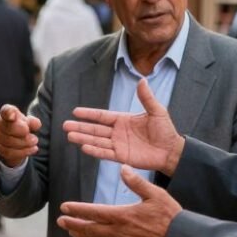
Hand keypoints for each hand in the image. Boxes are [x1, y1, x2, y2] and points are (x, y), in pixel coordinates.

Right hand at [0, 104, 41, 167]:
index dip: (8, 113)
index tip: (13, 116)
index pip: (5, 111)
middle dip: (21, 133)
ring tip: (34, 142)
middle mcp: (0, 123)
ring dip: (24, 143)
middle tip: (34, 136)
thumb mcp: (30, 122)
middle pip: (7, 128)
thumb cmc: (22, 126)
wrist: (16, 140)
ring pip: (8, 142)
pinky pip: (9, 152)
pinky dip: (23, 152)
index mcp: (7, 113)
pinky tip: (33, 149)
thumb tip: (36, 124)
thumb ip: (33, 122)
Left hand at [57, 168, 181, 236]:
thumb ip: (137, 182)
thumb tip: (123, 168)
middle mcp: (119, 232)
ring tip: (71, 232)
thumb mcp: (156, 194)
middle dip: (73, 225)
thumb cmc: (170, 216)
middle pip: (89, 229)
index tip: (64, 208)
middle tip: (60, 221)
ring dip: (81, 236)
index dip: (77, 210)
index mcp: (123, 216)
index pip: (94, 212)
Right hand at [62, 78, 184, 175]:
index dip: (89, 114)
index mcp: (123, 119)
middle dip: (80, 127)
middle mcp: (117, 132)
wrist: (171, 150)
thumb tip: (142, 79)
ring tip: (70, 136)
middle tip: (65, 125)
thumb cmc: (165, 130)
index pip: (102, 116)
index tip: (75, 111)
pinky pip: (105, 153)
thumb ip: (146, 98)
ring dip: (83, 138)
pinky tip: (84, 147)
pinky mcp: (121, 156)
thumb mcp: (157, 111)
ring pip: (97, 141)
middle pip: (95, 129)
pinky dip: (95, 151)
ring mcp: (118, 144)